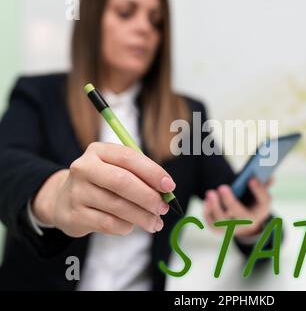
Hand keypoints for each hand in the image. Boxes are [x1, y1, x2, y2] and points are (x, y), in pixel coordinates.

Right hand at [32, 142, 175, 236]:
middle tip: (164, 208)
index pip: (129, 158)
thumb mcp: (117, 169)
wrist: (63, 200)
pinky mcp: (75, 215)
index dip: (152, 172)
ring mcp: (77, 192)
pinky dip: (126, 226)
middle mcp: (84, 168)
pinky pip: (109, 224)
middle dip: (148, 197)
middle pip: (122, 182)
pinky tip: (131, 226)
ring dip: (142, 217)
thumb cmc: (102, 182)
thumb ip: (141, 176)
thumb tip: (167, 192)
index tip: (170, 186)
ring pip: (118, 206)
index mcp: (98, 151)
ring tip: (155, 222)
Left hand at [203, 178, 272, 237]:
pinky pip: (212, 224)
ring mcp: (234, 229)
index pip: (264, 201)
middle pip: (241, 215)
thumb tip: (268, 174)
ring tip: (210, 193)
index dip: (259, 190)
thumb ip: (263, 183)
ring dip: (215, 208)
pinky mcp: (220, 231)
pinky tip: (207, 200)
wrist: (246, 223)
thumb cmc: (253, 202)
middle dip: (230, 201)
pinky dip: (208, 213)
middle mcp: (249, 223)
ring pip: (223, 222)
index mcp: (261, 210)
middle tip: (222, 187)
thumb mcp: (260, 193)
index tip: (251, 178)